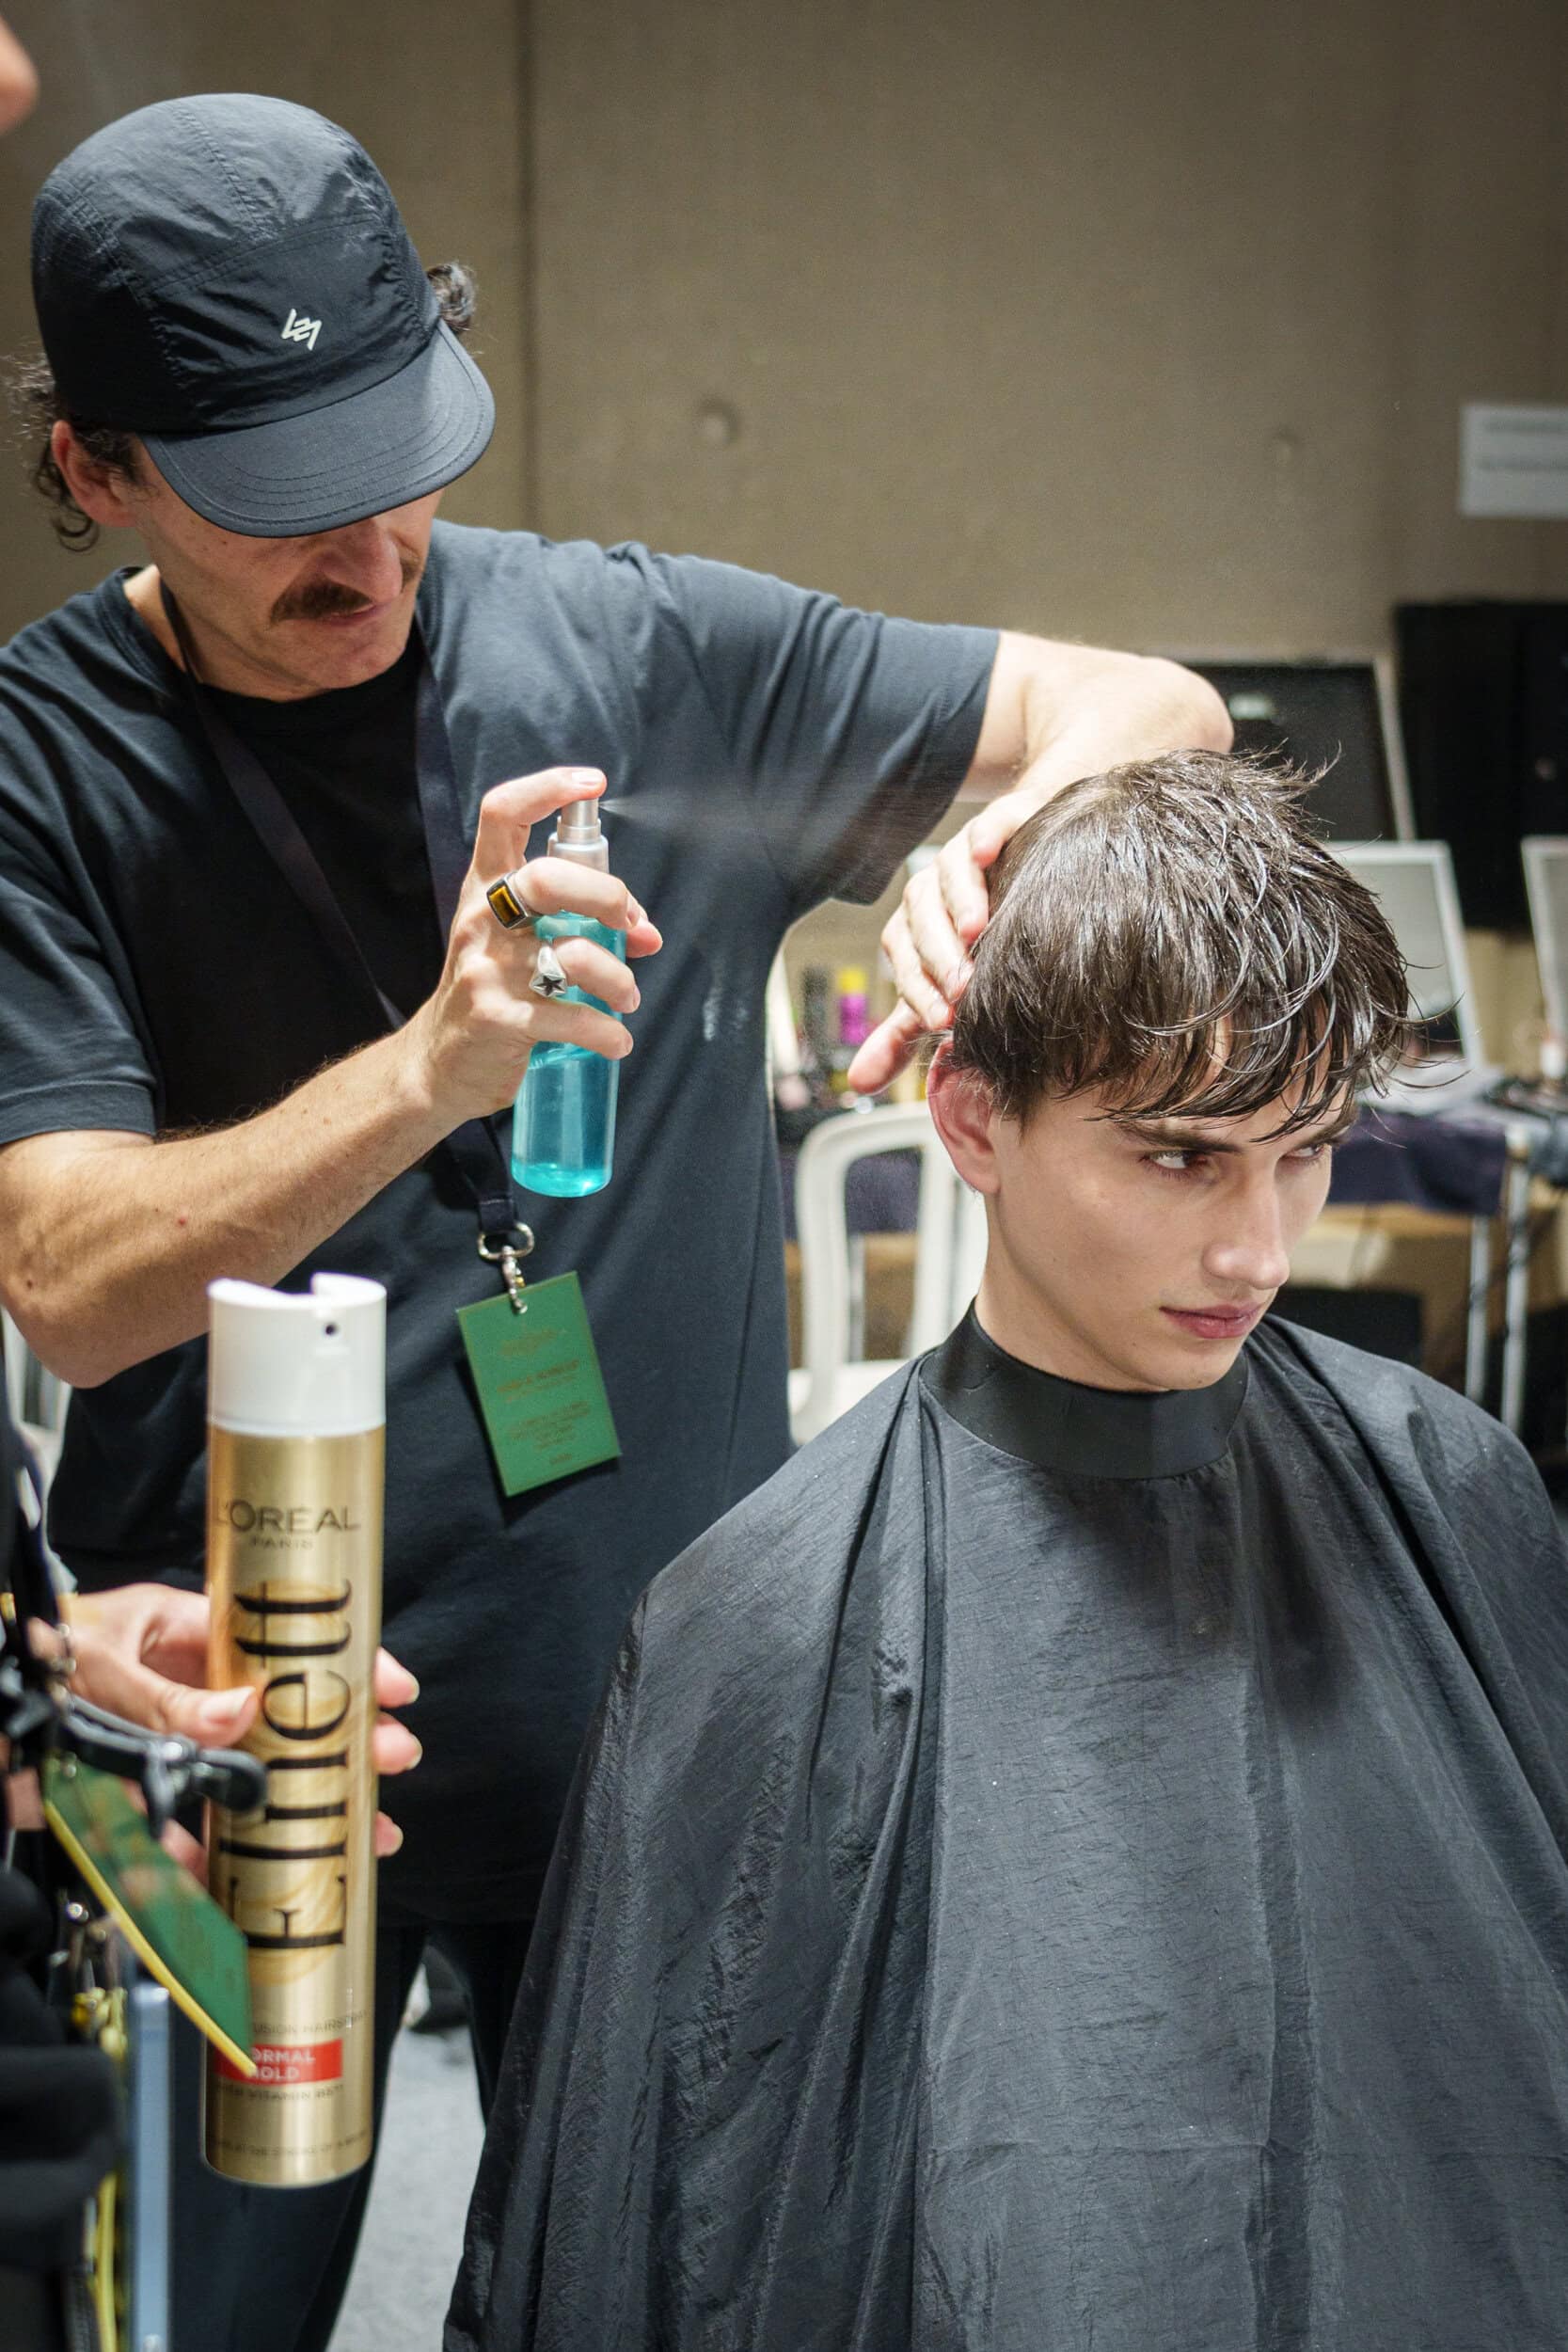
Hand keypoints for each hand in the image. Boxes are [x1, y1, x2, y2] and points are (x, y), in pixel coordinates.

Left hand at [29, 1586, 420, 1860]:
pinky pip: (184, 1844)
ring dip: (304, 1816)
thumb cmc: (24, 1658)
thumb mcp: (94, 1661)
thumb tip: (241, 1713)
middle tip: (391, 1763)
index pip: (281, 1644)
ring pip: (249, 1787)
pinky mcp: (132, 1808)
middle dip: (343, 1744)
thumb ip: (162, 1695)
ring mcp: (164, 1752)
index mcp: (183, 1636)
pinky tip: (255, 1896)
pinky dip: (216, 1874)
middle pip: (282, 1722)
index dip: (342, 1664)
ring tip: (361, 1838)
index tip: (391, 1689)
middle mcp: (185, 1694)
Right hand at [407, 765, 662, 1126]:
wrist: (437, 1068)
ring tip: (627, 998)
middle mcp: (481, 921)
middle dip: (606, 895)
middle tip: (629, 924)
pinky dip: (609, 1033)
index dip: (547, 788)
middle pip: (546, 878)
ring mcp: (486, 971)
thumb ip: (579, 927)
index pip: (502, 815)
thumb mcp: (518, 947)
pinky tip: (616, 1040)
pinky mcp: (500, 1020)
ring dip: (618, 978)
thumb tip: (647, 933)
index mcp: (484, 890)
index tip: (592, 783)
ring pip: (571, 955)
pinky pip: (573, 1018)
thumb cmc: (489, 995)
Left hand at [848, 784, 1035, 1095]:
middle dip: (940, 954)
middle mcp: (932, 887)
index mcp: (914, 926)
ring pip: (949, 872)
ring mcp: (966, 853)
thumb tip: (859, 1085)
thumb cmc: (990, 943)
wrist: (1038, 867)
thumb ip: (903, 1034)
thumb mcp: (943, 990)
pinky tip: (988, 852)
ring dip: (959, 900)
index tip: (944, 1022)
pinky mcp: (1004, 822)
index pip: (905, 956)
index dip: (919, 988)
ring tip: (976, 929)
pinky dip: (986, 834)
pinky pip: (991, 823)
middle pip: (922, 916)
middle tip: (963, 987)